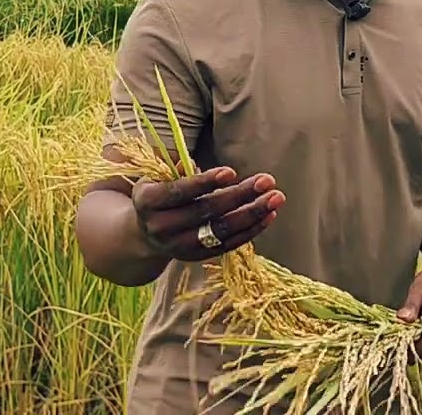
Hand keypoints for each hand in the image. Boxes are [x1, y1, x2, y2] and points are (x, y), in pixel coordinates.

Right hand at [131, 166, 284, 261]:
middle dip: (239, 195)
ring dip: (252, 213)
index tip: (232, 171)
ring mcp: (180, 246)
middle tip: (267, 180)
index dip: (205, 182)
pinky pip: (228, 244)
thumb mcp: (157, 177)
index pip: (179, 192)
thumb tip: (195, 164)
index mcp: (148, 202)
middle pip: (206, 211)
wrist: (145, 234)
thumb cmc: (158, 194)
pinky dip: (251, 230)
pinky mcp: (198, 257)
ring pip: (220, 230)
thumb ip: (177, 169)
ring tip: (276, 197)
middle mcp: (161, 227)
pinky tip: (270, 215)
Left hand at [396, 267, 421, 361]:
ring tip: (411, 328)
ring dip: (418, 346)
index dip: (403, 348)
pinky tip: (419, 330)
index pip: (418, 352)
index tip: (393, 337)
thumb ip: (411, 306)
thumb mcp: (418, 291)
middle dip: (410, 347)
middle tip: (401, 330)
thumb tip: (401, 318)